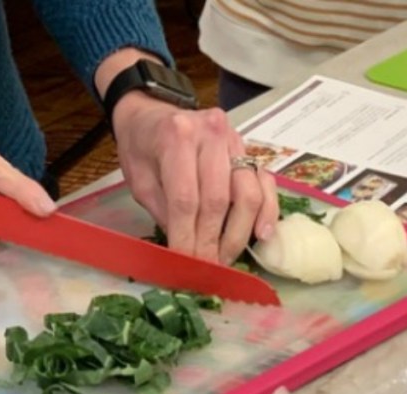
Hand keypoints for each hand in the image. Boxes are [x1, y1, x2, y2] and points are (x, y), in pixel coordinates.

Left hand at [112, 93, 278, 264]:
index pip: (186, 199)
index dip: (188, 237)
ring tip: (226, 258)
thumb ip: (163, 211)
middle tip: (207, 268)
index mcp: (176, 137)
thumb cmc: (141, 147)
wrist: (152, 112)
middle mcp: (211, 133)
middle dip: (213, 241)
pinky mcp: (249, 148)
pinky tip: (261, 234)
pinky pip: (265, 182)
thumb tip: (185, 250)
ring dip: (238, 233)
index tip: (187, 264)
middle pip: (219, 199)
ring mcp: (235, 139)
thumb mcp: (139, 179)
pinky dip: (267, 210)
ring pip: (247, 193)